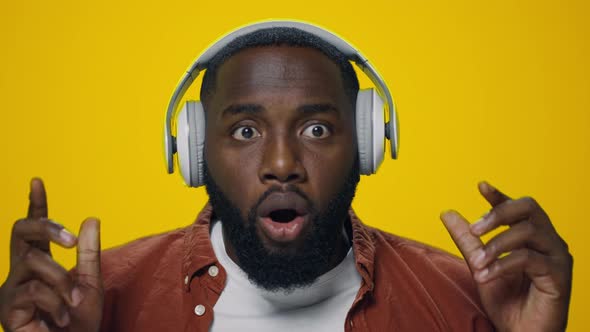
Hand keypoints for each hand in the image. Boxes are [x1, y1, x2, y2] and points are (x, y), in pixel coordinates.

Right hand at [0, 178, 102, 331]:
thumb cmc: (79, 322)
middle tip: (71, 239)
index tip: (37, 181)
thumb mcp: (90, 283)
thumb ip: (89, 253)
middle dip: (46, 227)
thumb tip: (91, 219)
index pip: (34, 227)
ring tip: (74, 302)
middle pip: (21, 231)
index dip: (35, 204)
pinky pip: (33, 290)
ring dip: (61, 281)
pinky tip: (60, 318)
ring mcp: (13, 287)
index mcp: (41, 261)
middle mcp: (22, 270)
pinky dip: (55, 302)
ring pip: (34, 261)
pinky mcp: (8, 307)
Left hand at [440, 181, 571, 331]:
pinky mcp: (560, 275)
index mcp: (530, 235)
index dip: (500, 195)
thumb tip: (447, 212)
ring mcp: (556, 256)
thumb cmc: (507, 300)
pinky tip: (486, 276)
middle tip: (474, 229)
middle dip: (498, 213)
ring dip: (495, 246)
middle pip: (528, 207)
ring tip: (477, 265)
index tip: (481, 186)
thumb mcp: (480, 264)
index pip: (517, 206)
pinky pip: (529, 259)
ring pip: (527, 231)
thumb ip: (467, 240)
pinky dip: (502, 265)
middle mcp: (547, 240)